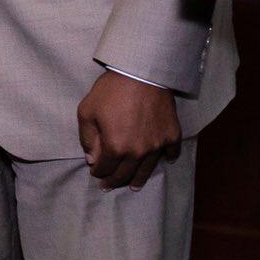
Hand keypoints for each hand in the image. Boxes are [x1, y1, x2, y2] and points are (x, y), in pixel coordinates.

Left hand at [76, 70, 181, 190]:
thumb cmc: (110, 90)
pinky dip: (166, 159)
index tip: (95, 172)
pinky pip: (170, 154)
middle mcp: (138, 153)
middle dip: (114, 181)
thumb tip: (92, 159)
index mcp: (115, 148)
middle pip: (125, 174)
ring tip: (134, 186)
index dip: (98, 172)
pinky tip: (163, 161)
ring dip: (138, 180)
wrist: (141, 73)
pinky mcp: (172, 136)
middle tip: (109, 186)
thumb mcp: (87, 111)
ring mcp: (157, 146)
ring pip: (147, 170)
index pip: (105, 169)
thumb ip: (87, 138)